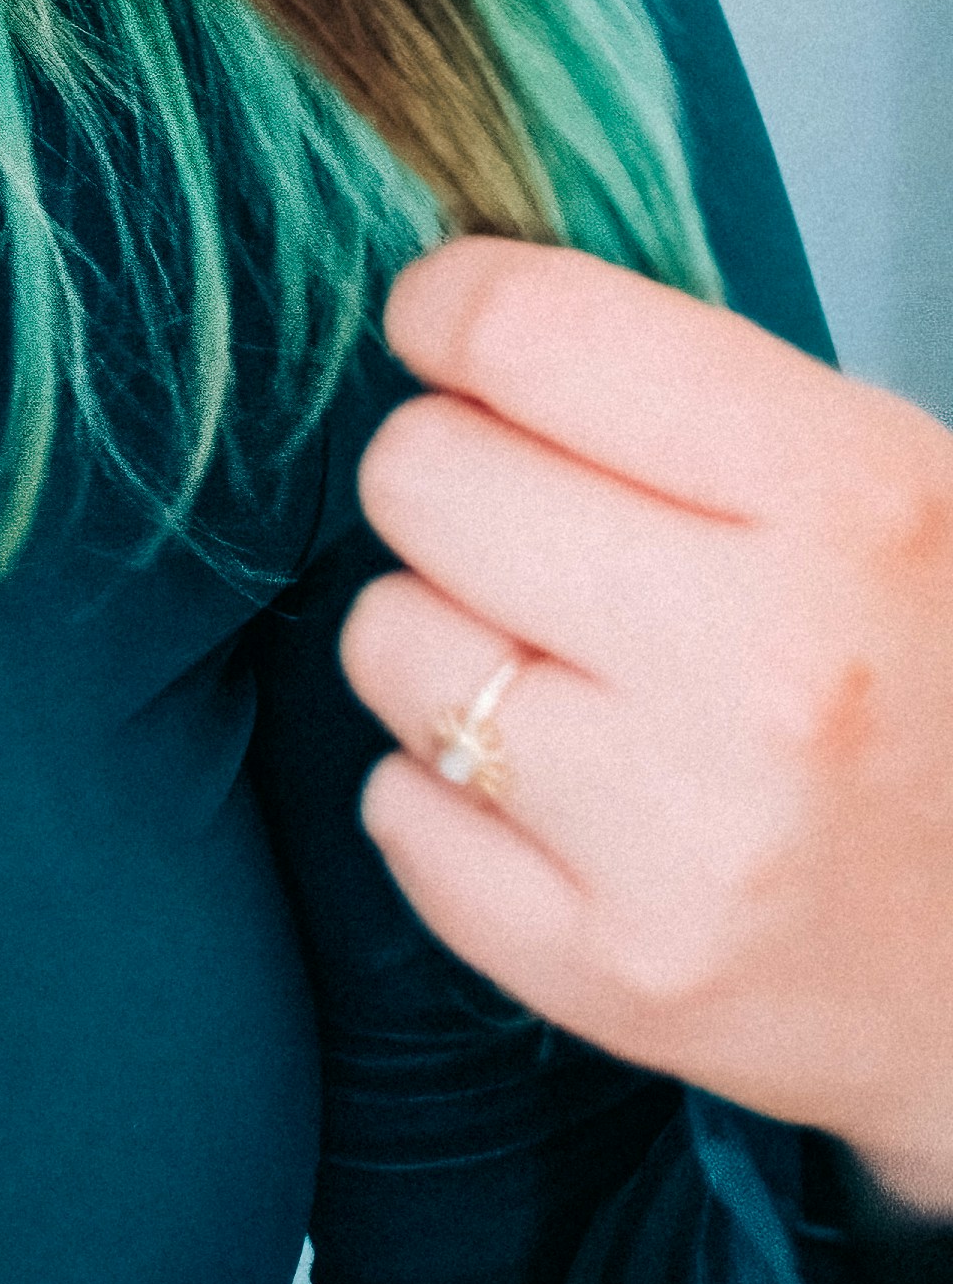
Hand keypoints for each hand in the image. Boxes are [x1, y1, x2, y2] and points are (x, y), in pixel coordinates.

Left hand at [342, 236, 952, 1216]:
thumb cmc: (939, 683)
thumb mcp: (891, 498)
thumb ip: (686, 398)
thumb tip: (456, 320)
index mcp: (854, 507)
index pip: (526, 329)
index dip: (456, 312)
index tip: (455, 334)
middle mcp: (765, 666)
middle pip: (419, 475)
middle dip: (460, 486)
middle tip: (548, 539)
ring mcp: (682, 836)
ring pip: (386, 639)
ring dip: (449, 648)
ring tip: (580, 686)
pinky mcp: (612, 971)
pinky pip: (395, 809)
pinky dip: (452, 800)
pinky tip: (573, 807)